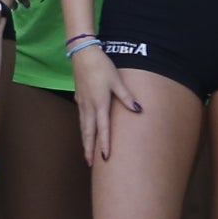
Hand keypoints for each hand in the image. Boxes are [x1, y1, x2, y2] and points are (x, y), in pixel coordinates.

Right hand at [70, 46, 135, 165]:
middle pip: (88, 133)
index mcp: (99, 104)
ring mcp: (82, 103)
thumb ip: (127, 97)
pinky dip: (83, 129)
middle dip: (88, 149)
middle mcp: (89, 107)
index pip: (103, 129)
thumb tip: (138, 110)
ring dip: (85, 141)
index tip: (104, 157)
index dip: (104, 144)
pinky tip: (85, 131)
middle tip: (89, 163)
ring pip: (83, 127)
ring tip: (86, 153)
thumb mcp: (117, 81)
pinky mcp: (79, 98)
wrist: (83, 55)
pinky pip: (81, 118)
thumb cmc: (101, 67)